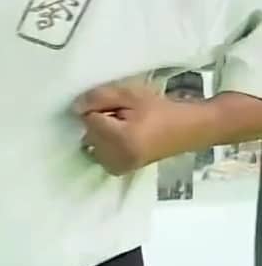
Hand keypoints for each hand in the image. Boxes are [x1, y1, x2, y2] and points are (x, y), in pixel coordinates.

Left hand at [74, 81, 198, 174]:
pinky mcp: (119, 170)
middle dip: (100, 121)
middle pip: (88, 133)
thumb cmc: (162, 110)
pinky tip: (125, 138)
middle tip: (125, 116)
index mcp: (120, 140)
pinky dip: (106, 144)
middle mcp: (115, 158)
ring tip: (127, 127)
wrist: (188, 129)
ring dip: (102, 133)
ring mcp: (117, 167)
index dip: (100, 108)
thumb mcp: (131, 95)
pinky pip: (99, 153)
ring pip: (92, 144)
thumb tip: (76, 108)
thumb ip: (100, 98)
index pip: (89, 119)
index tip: (120, 107)